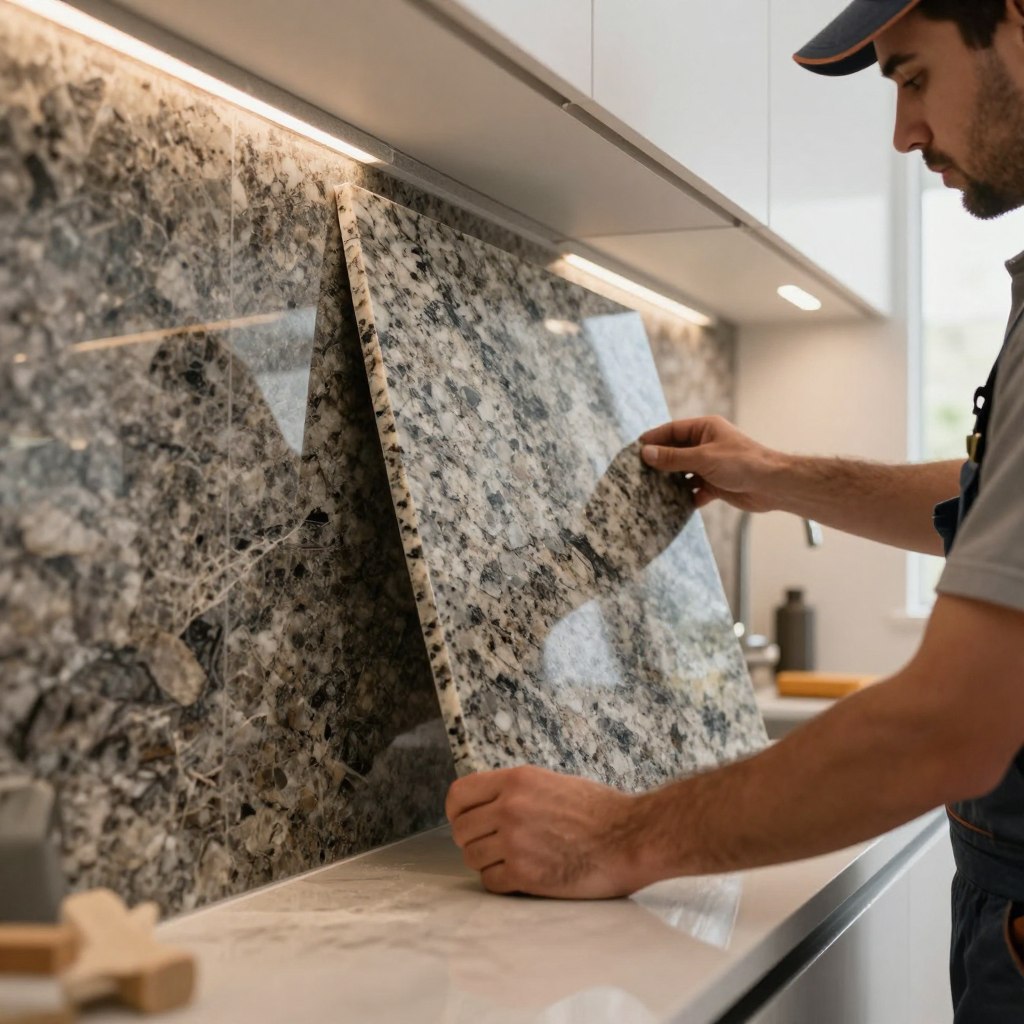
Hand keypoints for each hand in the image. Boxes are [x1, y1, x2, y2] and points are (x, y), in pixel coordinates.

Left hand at [446, 765, 651, 898]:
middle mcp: (510, 808)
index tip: (464, 821)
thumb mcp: (552, 783)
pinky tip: (521, 877)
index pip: (459, 795)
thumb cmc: (600, 811)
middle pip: (462, 830)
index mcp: (517, 781)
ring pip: (473, 857)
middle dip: (473, 840)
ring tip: (513, 861)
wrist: (630, 837)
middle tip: (493, 846)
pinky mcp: (525, 874)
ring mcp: (515, 842)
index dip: (456, 812)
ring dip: (488, 862)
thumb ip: (517, 792)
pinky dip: (501, 882)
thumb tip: (488, 805)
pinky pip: (490, 882)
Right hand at [640, 416, 783, 511]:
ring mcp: (711, 465)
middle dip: (660, 462)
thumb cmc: (742, 463)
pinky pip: (694, 490)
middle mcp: (707, 445)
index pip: (673, 430)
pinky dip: (685, 496)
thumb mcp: (703, 458)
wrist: (772, 486)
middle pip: (676, 452)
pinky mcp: (716, 484)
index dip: (654, 439)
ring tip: (650, 489)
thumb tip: (646, 453)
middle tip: (638, 471)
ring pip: (683, 472)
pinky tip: (673, 504)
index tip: (635, 449)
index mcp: (705, 429)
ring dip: (670, 481)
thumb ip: (673, 457)